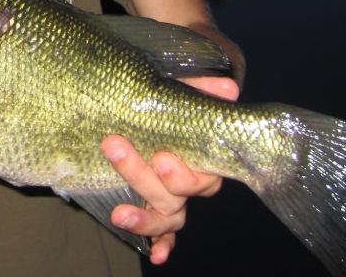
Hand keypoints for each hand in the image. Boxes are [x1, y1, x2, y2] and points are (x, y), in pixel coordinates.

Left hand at [102, 75, 239, 264]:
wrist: (130, 116)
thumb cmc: (159, 106)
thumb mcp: (174, 93)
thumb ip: (198, 91)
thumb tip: (228, 89)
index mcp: (199, 157)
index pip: (204, 176)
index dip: (183, 173)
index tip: (160, 159)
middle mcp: (188, 183)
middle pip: (177, 193)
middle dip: (143, 175)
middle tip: (117, 149)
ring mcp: (171, 199)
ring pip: (167, 215)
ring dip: (144, 217)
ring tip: (120, 213)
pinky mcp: (153, 211)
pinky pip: (163, 236)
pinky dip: (161, 245)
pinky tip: (155, 255)